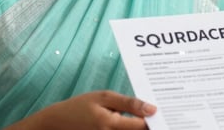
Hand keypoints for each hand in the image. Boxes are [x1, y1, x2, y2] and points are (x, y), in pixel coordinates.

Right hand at [21, 90, 155, 129]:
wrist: (58, 123)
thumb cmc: (80, 106)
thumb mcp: (103, 97)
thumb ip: (128, 103)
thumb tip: (152, 109)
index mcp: (111, 124)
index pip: (143, 126)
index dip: (155, 120)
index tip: (165, 112)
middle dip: (150, 125)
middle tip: (159, 116)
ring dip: (140, 127)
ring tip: (146, 119)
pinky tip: (133, 123)